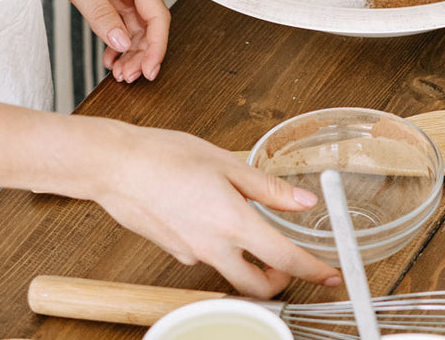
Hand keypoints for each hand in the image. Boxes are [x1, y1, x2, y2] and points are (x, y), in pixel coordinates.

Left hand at [32, 0, 170, 82]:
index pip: (157, 15)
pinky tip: (109, 56)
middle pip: (149, 24)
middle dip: (143, 53)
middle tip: (128, 77)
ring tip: (118, 72)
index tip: (149, 71)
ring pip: (134, 26)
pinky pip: (118, 21)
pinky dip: (116, 41)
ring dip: (130, 51)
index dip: (157, 46)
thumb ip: (100, 13)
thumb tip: (122, 42)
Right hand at [94, 123, 342, 296]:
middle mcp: (212, 247)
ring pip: (231, 275)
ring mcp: (191, 254)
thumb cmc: (165, 157)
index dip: (313, 271)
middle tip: (290, 260)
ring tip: (252, 230)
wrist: (114, 166)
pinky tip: (214, 217)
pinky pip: (208, 259)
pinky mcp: (175, 252)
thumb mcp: (227, 164)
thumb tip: (304, 201)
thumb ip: (269, 189)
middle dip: (280, 281)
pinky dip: (221, 248)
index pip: (285, 259)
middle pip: (257, 286)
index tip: (330, 276)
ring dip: (250, 265)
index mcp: (232, 222)